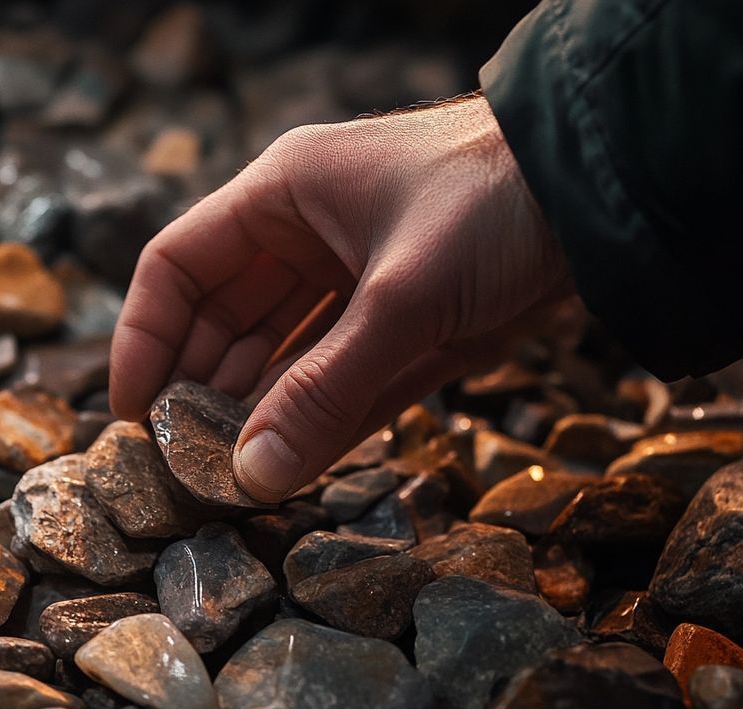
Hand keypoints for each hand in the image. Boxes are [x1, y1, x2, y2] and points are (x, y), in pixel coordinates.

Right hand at [110, 94, 570, 502]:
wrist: (610, 195)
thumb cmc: (495, 203)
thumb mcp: (403, 295)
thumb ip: (326, 389)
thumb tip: (252, 476)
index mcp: (283, 196)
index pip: (178, 266)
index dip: (145, 338)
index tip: (132, 414)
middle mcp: (309, 239)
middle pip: (225, 321)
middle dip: (202, 390)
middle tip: (183, 465)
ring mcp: (358, 285)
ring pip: (283, 358)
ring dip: (259, 415)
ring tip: (230, 479)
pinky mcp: (406, 327)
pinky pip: (342, 381)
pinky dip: (319, 420)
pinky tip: (290, 464)